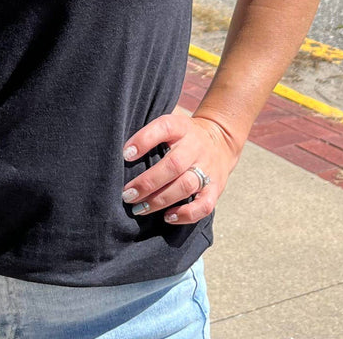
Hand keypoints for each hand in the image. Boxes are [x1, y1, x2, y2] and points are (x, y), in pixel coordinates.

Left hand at [121, 113, 240, 224]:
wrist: (221, 140)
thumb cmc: (182, 136)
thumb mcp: (170, 125)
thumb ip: (150, 134)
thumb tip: (121, 153)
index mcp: (181, 127)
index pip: (164, 128)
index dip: (144, 140)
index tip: (125, 154)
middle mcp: (195, 147)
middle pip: (173, 165)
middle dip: (147, 182)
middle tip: (127, 195)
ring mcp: (207, 168)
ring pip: (185, 186)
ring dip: (160, 200)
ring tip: (139, 208)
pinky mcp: (216, 188)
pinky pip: (204, 205)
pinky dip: (186, 214)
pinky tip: (168, 217)